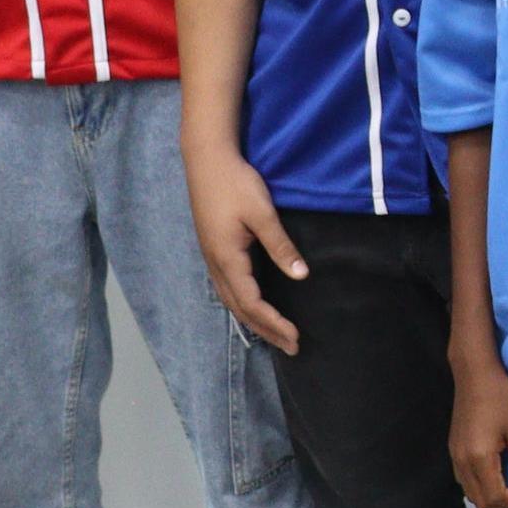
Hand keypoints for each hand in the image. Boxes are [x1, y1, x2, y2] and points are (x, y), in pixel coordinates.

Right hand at [188, 142, 307, 352]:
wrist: (206, 159)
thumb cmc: (235, 183)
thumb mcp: (262, 213)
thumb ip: (280, 245)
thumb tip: (301, 274)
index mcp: (227, 258)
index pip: (252, 303)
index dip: (274, 323)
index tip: (295, 338)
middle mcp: (215, 264)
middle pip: (240, 309)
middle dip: (266, 330)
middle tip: (291, 347)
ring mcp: (211, 257)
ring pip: (231, 300)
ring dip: (254, 320)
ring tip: (275, 335)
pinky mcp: (213, 249)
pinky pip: (227, 288)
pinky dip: (243, 304)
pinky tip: (254, 306)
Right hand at [450, 355, 507, 507]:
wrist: (475, 374)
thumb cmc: (501, 397)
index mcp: (479, 459)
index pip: (495, 497)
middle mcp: (462, 463)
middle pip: (481, 501)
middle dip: (505, 502)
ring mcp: (455, 457)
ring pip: (471, 493)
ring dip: (492, 495)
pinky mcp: (453, 449)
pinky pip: (465, 480)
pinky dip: (481, 484)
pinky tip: (496, 471)